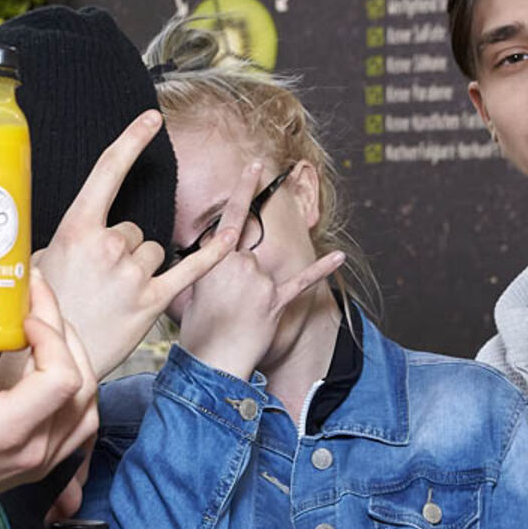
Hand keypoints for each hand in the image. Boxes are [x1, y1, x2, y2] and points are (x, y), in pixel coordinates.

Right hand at [0, 260, 96, 528]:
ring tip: (45, 330)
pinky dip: (73, 394)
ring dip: (74, 362)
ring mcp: (37, 464)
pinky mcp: (33, 468)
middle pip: (82, 384)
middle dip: (64, 334)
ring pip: (87, 407)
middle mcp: (32, 452)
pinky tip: (46, 369)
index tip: (23, 310)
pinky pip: (76, 428)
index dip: (53, 333)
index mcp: (4, 432)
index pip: (62, 377)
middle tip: (35, 301)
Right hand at [32, 111, 235, 377]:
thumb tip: (80, 231)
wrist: (51, 362)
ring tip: (116, 297)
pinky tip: (230, 239)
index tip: (151, 118)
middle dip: (124, 250)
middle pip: (136, 229)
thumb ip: (69, 240)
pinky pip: (190, 270)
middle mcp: (109, 246)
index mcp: (77, 229)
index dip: (131, 140)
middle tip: (100, 282)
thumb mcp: (40, 263)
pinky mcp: (152, 302)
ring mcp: (132, 274)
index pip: (108, 171)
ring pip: (155, 251)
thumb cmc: (42, 312)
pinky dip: (211, 255)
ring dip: (143, 268)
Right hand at [176, 160, 344, 379]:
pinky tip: (338, 257)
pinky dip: (321, 270)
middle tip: (229, 298)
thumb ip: (205, 268)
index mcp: (215, 260)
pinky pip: (303, 282)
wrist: (211, 362)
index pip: (232, 216)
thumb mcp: (189, 290)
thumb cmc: (197, 331)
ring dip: (255, 291)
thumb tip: (209, 261)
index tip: (254, 166)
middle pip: (248, 252)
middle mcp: (241, 265)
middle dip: (239, 273)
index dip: (244, 187)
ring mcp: (261, 284)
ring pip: (265, 272)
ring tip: (239, 317)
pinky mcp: (277, 302)